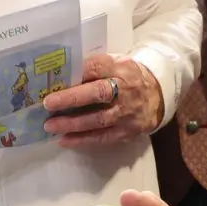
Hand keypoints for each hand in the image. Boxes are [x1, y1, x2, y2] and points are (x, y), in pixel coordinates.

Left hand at [43, 54, 162, 146]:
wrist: (158, 97)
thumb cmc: (128, 78)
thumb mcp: (117, 64)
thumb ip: (95, 67)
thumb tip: (62, 75)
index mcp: (122, 68)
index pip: (98, 67)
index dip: (76, 73)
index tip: (55, 78)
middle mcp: (127, 90)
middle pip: (99, 93)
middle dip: (72, 98)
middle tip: (48, 104)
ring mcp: (128, 113)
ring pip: (99, 119)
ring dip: (72, 123)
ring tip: (50, 125)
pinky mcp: (128, 131)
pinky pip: (103, 138)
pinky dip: (83, 140)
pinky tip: (65, 140)